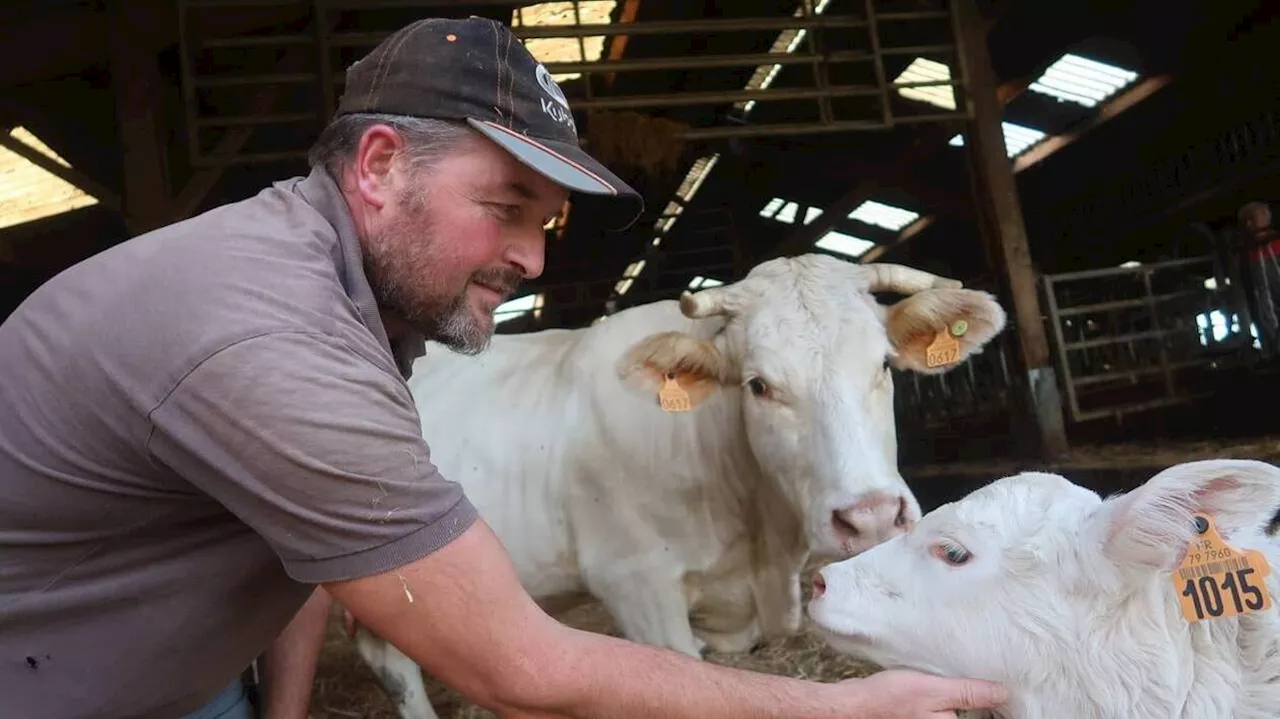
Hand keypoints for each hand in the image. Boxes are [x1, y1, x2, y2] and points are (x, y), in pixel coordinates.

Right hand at [841, 669, 1008, 717]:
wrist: (853, 705)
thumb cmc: (889, 699)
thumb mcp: (933, 690)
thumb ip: (969, 693)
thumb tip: (1003, 693)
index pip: (982, 716)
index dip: (992, 703)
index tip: (999, 686)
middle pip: (970, 714)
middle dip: (977, 699)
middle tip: (979, 675)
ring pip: (956, 711)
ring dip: (961, 696)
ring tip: (959, 675)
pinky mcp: (920, 717)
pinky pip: (942, 709)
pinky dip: (945, 696)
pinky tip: (940, 681)